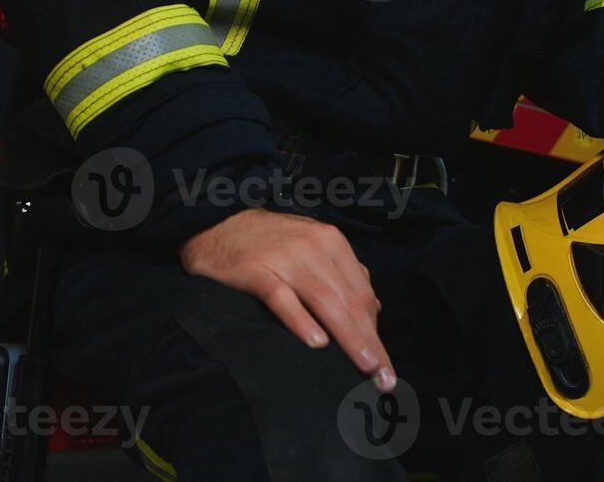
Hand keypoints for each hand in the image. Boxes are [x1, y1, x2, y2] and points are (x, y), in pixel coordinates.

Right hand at [178, 207, 396, 391]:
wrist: (217, 225)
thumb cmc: (270, 243)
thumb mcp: (312, 248)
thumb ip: (342, 274)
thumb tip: (374, 309)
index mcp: (330, 241)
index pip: (362, 292)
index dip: (376, 332)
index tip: (386, 367)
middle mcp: (312, 246)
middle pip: (348, 300)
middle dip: (369, 341)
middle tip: (383, 378)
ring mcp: (284, 257)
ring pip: (323, 301)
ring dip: (347, 336)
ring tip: (363, 365)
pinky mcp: (255, 270)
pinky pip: (282, 298)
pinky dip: (301, 321)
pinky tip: (317, 343)